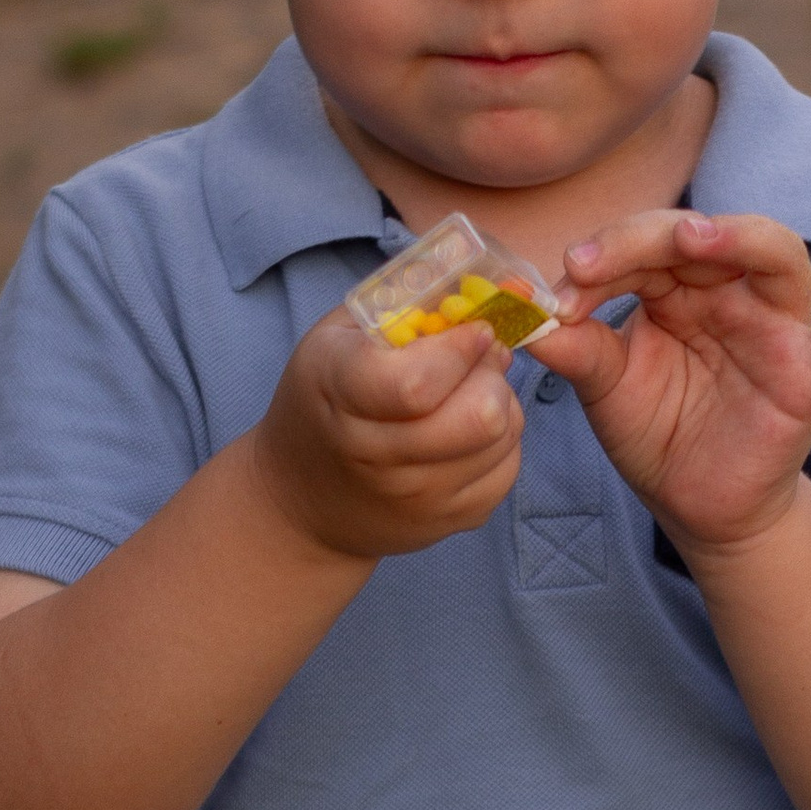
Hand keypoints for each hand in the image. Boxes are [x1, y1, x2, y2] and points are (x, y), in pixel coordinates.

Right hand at [252, 303, 522, 565]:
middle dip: (490, 374)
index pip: (417, 383)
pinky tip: (468, 429)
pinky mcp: (450, 520)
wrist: (302, 501)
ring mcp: (416, 498)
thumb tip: (484, 289)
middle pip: (479, 415)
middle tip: (476, 360)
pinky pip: (508, 468)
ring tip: (467, 393)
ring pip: (503, 436)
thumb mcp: (337, 339)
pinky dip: (501, 440)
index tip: (472, 329)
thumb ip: (401, 306)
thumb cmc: (325, 400)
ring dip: (500, 402)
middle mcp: (377, 456)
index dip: (459, 348)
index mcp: (339, 394)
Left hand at [536, 209, 810, 558]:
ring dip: (739, 239)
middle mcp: (730, 294)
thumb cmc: (659, 432)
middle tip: (595, 260)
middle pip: (705, 237)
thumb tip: (528, 317)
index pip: (645, 249)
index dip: (600, 260)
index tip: (555, 293)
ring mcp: (775, 329)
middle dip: (648, 238)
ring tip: (695, 239)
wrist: (697, 505)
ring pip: (778, 259)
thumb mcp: (607, 388)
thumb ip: (578, 349)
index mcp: (678, 288)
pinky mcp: (810, 378)